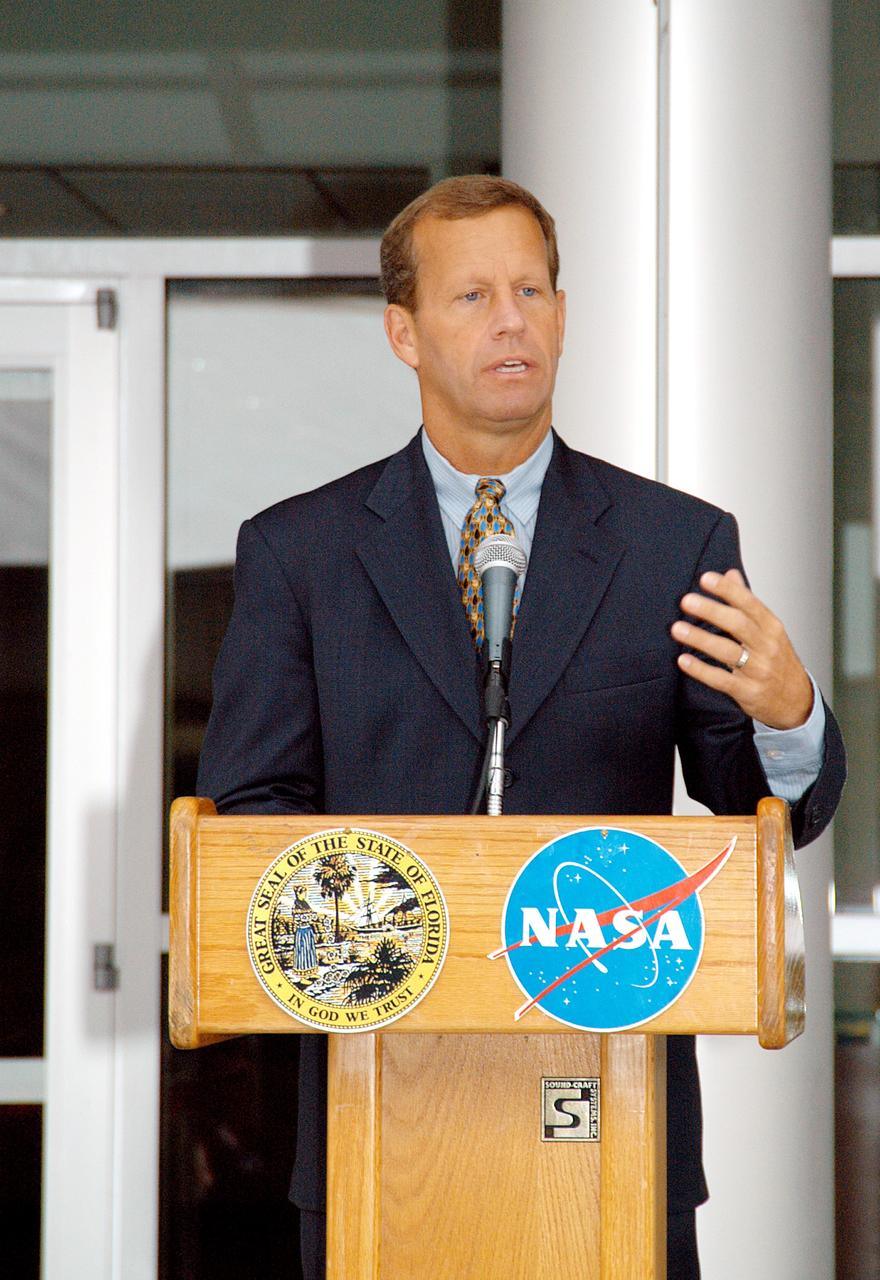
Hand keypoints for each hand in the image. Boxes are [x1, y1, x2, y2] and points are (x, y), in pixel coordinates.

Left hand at [670, 569, 812, 729]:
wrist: (796, 701)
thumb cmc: (778, 660)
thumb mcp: (769, 630)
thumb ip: (747, 602)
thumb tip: (730, 574)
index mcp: (772, 627)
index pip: (750, 603)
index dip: (728, 590)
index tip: (706, 578)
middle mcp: (767, 647)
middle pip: (738, 624)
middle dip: (711, 611)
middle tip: (687, 601)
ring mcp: (759, 670)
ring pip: (728, 651)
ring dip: (700, 639)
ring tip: (677, 629)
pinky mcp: (748, 692)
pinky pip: (722, 680)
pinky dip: (701, 670)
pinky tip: (684, 660)